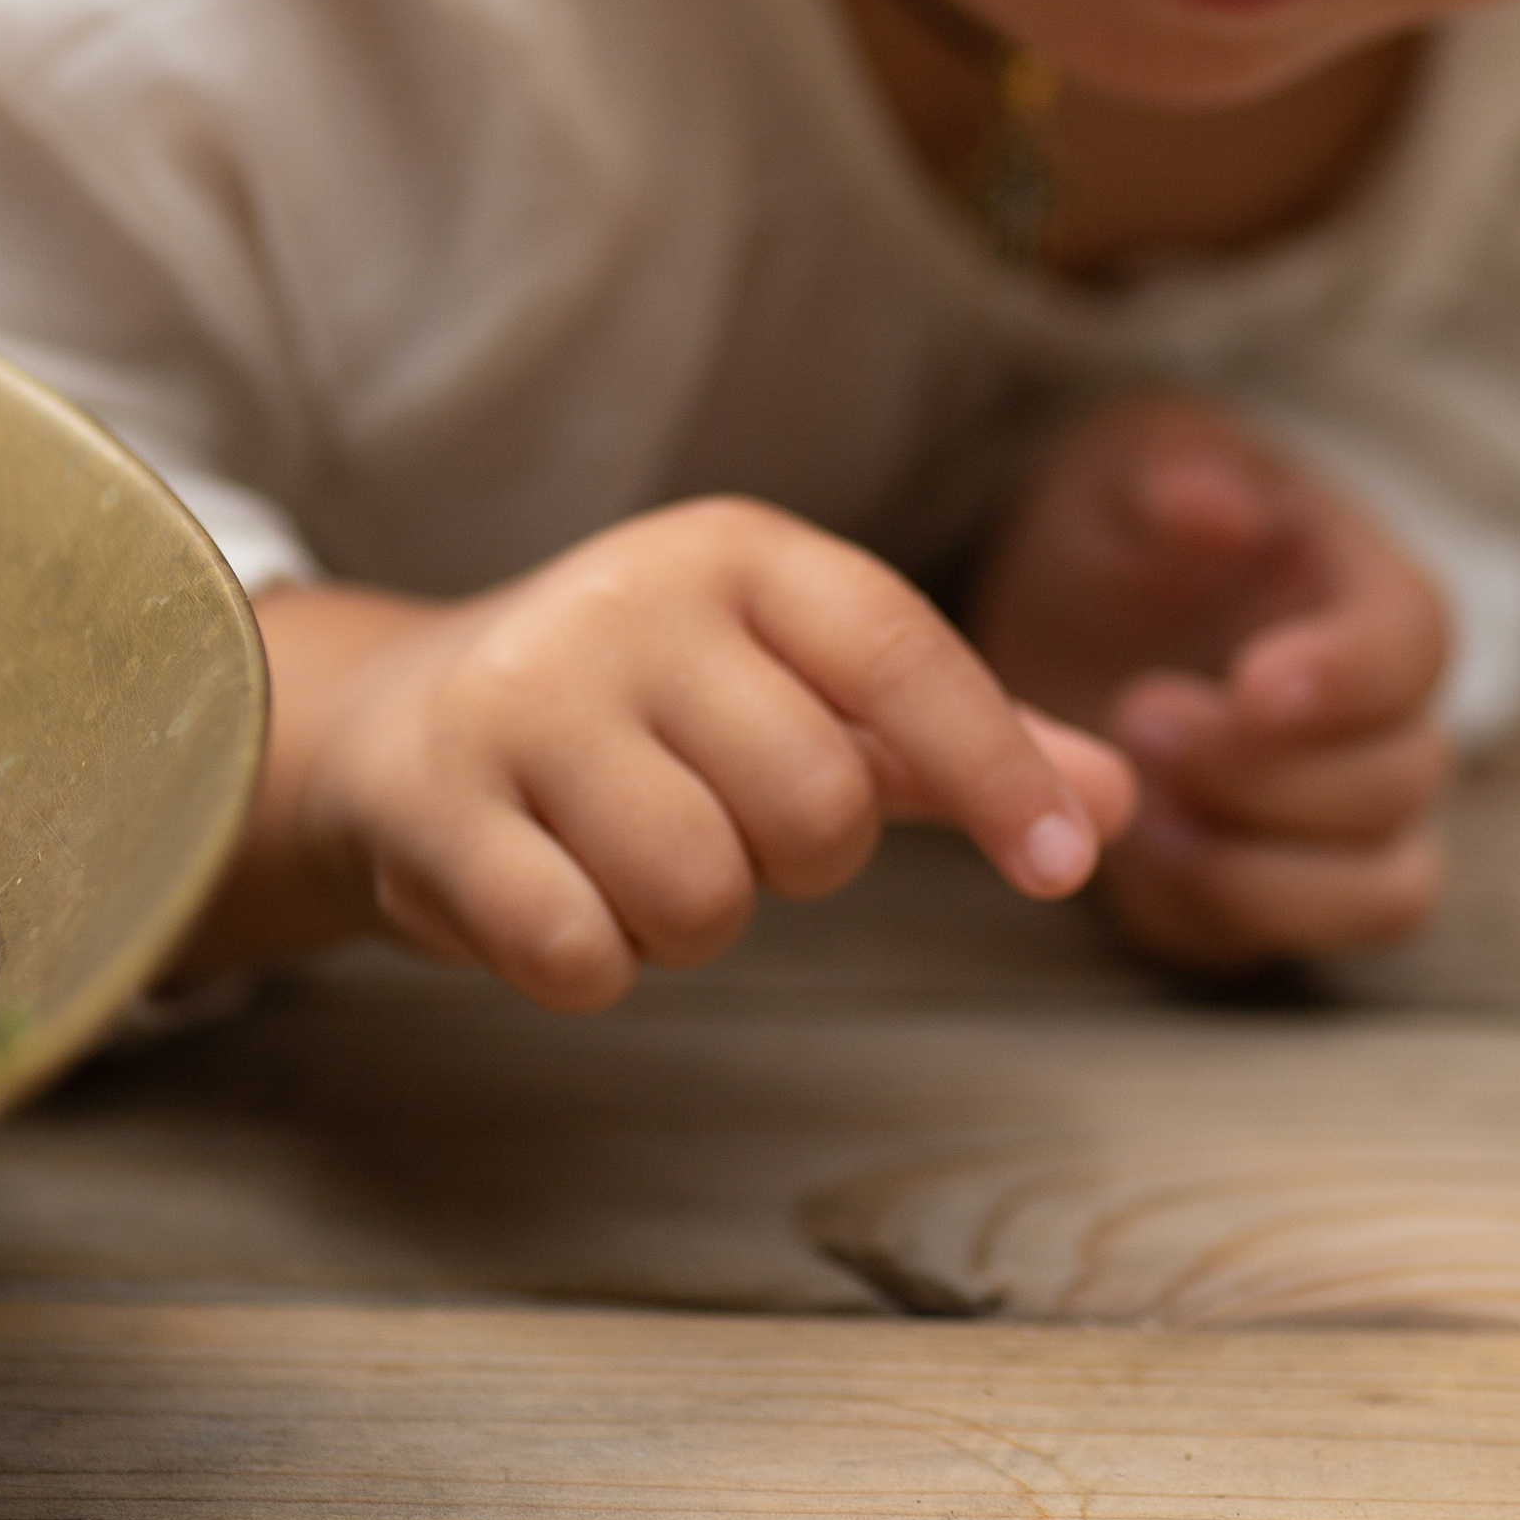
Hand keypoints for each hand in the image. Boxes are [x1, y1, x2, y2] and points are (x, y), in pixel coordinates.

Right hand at [181, 501, 1136, 1007]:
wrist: (398, 721)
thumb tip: (1121, 805)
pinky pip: (575, 953)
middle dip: (796, 863)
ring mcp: (523, 697)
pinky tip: (547, 898)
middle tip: (727, 830)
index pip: (904, 649)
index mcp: (739, 555)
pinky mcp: (433, 802)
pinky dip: (586, 964)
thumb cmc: (646, 714)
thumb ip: (956, 745)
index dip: (1000, 764)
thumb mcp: (802, 692)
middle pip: (812, 808)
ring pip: (696, 895)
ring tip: (625, 859)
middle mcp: (631, 602)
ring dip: (684, 923)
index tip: (1068, 866)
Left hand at [970, 391, 1453, 968]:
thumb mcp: (1123, 466)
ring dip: (1263, 868)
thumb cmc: (1123, 524)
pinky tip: (1140, 853)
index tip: (1253, 681)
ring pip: (1387, 891)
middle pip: (1398, 781)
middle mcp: (1384, 720)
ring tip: (1148, 809)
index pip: (1415, 648)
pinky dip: (1220, 914)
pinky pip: (1292, 943)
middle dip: (1265, 769)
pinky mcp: (1276, 890)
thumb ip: (1170, 475)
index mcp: (1369, 596)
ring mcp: (1342, 821)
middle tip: (1139, 710)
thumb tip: (1219, 504)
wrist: (1067, 609)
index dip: (1348, 676)